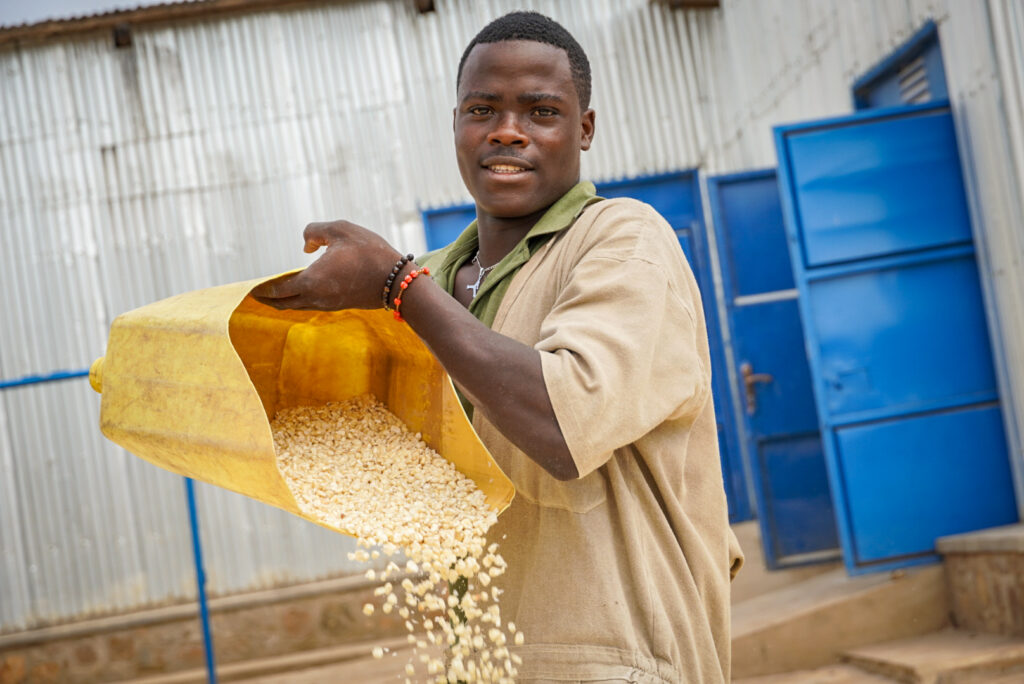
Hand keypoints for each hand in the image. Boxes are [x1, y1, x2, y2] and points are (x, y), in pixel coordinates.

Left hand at [251, 220, 400, 310]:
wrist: (397, 281)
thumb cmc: (369, 252)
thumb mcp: (340, 230)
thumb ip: (315, 231)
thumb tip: (306, 246)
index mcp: (312, 280)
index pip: (280, 288)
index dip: (264, 289)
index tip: (253, 290)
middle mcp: (317, 297)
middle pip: (286, 303)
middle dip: (270, 300)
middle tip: (258, 297)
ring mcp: (329, 304)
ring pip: (300, 306)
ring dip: (286, 302)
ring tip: (275, 298)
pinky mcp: (341, 305)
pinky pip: (313, 305)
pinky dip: (301, 301)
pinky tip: (302, 295)